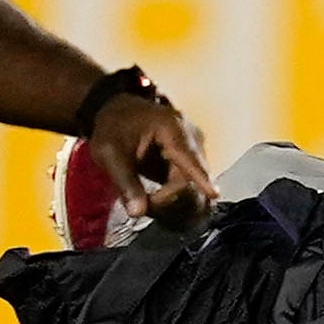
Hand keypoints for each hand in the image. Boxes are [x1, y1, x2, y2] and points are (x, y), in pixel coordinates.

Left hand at [84, 89, 214, 224]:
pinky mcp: (188, 155)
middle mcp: (190, 135)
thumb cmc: (112, 127)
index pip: (189, 158)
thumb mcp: (110, 154)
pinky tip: (157, 196)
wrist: (116, 111)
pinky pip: (188, 178)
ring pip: (192, 178)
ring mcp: (192, 145)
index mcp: (171, 128)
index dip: (201, 178)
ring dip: (173, 195)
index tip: (214, 194)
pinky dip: (174, 190)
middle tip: (145, 205)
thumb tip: (138, 213)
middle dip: (171, 196)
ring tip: (148, 200)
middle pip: (191, 174)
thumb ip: (125, 182)